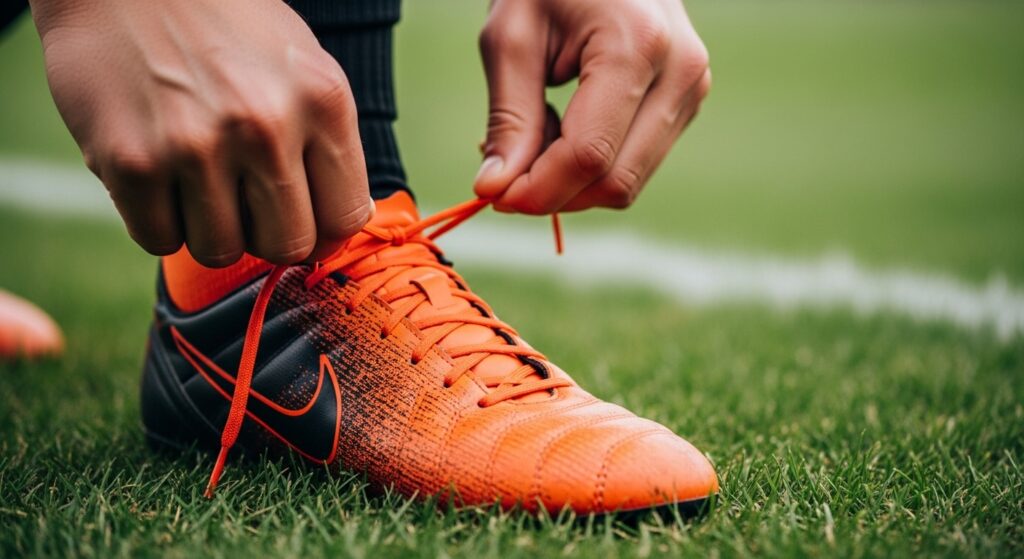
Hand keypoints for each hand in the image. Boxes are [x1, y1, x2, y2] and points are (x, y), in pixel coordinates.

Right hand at [30, 0, 372, 265]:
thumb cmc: (223, 27)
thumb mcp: (302, 66)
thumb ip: (329, 143)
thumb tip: (348, 221)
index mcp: (322, 100)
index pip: (344, 218)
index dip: (322, 233)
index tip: (300, 223)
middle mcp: (266, 125)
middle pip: (285, 247)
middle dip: (264, 234)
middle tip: (240, 199)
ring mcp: (196, 145)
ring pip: (219, 252)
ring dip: (206, 228)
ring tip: (194, 175)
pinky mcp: (131, 162)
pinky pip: (158, 239)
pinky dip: (157, 220)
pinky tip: (156, 172)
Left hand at [473, 0, 710, 213]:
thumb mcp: (512, 39)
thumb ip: (509, 119)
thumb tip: (496, 190)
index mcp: (637, 46)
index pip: (589, 154)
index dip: (538, 190)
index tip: (493, 195)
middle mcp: (680, 72)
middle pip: (615, 181)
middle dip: (554, 194)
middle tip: (505, 174)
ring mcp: (692, 89)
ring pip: (628, 182)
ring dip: (572, 182)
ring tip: (536, 133)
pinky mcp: (687, 101)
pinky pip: (635, 163)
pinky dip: (591, 166)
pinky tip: (564, 126)